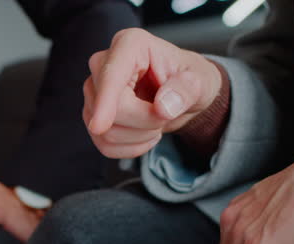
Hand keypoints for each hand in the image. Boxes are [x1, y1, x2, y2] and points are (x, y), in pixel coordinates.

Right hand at [82, 28, 221, 158]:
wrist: (181, 94)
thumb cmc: (188, 80)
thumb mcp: (201, 81)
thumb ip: (186, 90)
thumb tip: (163, 106)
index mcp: (130, 45)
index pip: (111, 76)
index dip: (105, 102)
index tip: (99, 126)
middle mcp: (104, 65)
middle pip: (111, 109)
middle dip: (144, 122)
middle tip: (166, 114)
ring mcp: (94, 92)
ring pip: (106, 132)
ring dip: (138, 137)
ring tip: (156, 121)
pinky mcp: (92, 115)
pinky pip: (104, 145)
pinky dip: (129, 148)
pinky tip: (143, 134)